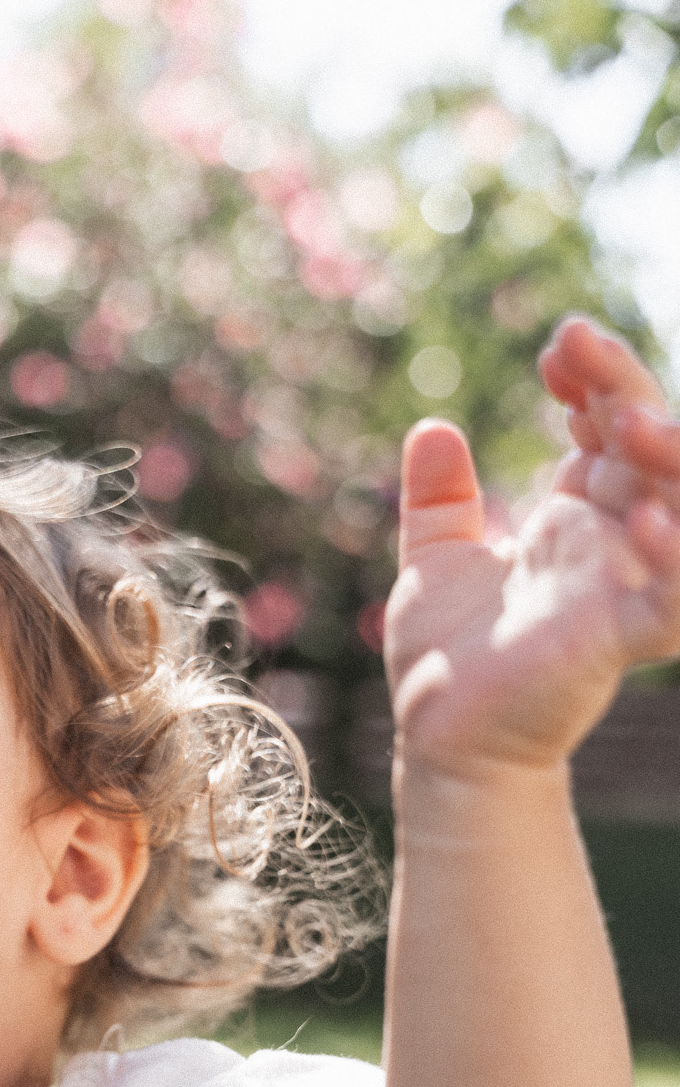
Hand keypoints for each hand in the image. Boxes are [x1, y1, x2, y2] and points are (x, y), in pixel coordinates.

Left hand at [382, 317, 679, 786]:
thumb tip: (431, 429)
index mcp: (577, 520)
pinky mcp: (620, 643)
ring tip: (619, 420)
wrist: (442, 742)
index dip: (592, 380)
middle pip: (649, 448)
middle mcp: (611, 545)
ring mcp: (622, 590)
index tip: (555, 347)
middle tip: (575, 344)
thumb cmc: (448, 663)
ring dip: (664, 457)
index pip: (608, 429)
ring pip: (679, 507)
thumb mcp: (438, 564)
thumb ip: (441, 501)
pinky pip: (671, 603)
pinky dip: (674, 562)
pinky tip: (646, 523)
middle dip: (622, 390)